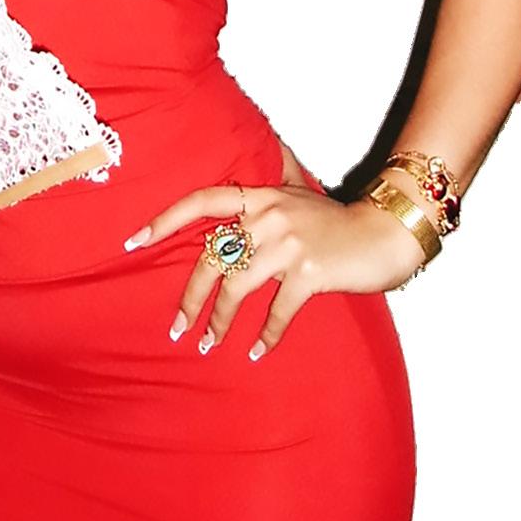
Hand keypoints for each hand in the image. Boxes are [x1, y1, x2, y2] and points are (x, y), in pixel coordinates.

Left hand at [123, 176, 427, 360]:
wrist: (386, 233)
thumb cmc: (336, 219)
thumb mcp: (298, 191)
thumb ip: (269, 182)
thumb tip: (246, 167)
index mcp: (260, 195)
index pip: (202, 201)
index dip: (165, 219)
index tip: (134, 241)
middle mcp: (269, 216)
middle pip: (212, 257)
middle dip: (190, 298)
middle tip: (176, 328)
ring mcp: (289, 244)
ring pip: (237, 288)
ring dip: (219, 323)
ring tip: (209, 346)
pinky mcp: (310, 273)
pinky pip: (277, 311)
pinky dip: (265, 336)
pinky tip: (256, 353)